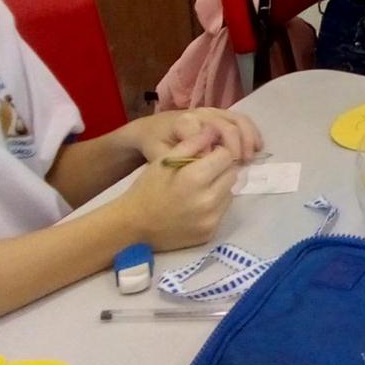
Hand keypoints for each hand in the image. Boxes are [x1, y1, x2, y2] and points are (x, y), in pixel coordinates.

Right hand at [114, 130, 238, 250]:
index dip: (217, 152)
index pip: (226, 155)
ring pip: (230, 193)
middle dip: (221, 169)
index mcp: (194, 178)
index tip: (207, 155)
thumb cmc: (147, 189)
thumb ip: (192, 143)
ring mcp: (210, 219)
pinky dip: (215, 205)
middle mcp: (207, 200)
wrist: (132, 227)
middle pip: (232, 174)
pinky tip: (197, 205)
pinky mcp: (209, 233)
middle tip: (204, 172)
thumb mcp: (164, 161)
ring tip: (200, 189)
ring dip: (220, 187)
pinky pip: (222, 211)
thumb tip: (214, 131)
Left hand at [124, 108, 262, 164]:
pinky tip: (257, 148)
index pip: (205, 136)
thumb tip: (200, 166)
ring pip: (238, 120)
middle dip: (236, 147)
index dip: (211, 154)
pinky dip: (252, 132)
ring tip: (250, 158)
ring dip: (248, 139)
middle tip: (239, 166)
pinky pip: (241, 119)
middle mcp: (201, 114)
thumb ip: (177, 161)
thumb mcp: (158, 155)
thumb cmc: (155, 144)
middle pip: (227, 127)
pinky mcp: (221, 114)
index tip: (211, 172)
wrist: (152, 128)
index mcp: (184, 123)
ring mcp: (213, 112)